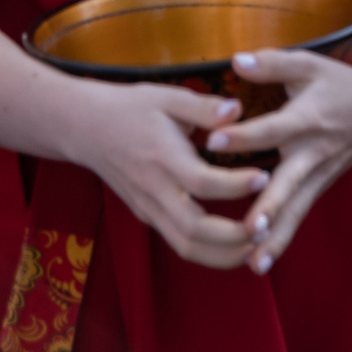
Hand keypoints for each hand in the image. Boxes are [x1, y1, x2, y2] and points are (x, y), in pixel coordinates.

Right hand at [63, 81, 264, 267]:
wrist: (85, 128)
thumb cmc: (131, 108)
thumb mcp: (168, 97)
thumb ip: (204, 107)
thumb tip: (237, 109)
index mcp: (162, 157)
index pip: (200, 182)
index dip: (235, 185)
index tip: (265, 178)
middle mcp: (154, 189)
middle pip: (192, 229)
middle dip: (233, 236)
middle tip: (267, 227)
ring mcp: (148, 207)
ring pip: (184, 245)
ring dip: (223, 254)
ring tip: (258, 246)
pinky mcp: (147, 215)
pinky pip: (178, 241)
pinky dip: (208, 251)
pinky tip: (236, 245)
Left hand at [203, 47, 351, 271]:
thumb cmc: (340, 83)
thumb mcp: (310, 65)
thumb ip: (273, 63)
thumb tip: (235, 60)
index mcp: (308, 118)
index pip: (273, 128)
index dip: (245, 134)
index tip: (213, 141)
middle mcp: (314, 152)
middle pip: (290, 182)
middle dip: (270, 205)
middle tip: (249, 227)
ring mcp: (319, 175)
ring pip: (297, 209)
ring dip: (277, 236)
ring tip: (255, 262)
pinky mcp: (319, 188)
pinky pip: (299, 215)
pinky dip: (282, 240)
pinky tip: (259, 264)